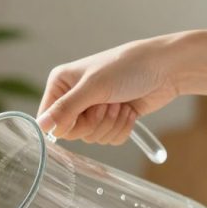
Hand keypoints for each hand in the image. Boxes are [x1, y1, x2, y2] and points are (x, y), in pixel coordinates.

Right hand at [36, 35, 180, 143]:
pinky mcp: (111, 120)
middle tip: (106, 105)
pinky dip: (121, 128)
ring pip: (92, 138)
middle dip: (95, 123)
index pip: (50, 120)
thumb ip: (65, 108)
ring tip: (121, 104)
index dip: (68, 124)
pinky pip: (109, 139)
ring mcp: (93, 109)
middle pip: (73, 133)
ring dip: (111, 124)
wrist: (165, 69)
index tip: (85, 112)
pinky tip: (129, 110)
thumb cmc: (128, 68)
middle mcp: (74, 97)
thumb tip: (41, 126)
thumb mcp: (93, 87)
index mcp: (61, 84)